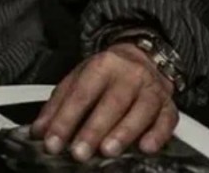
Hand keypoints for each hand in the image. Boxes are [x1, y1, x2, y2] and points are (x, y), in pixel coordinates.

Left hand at [30, 43, 177, 160]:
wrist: (143, 56)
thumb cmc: (107, 73)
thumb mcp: (79, 79)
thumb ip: (59, 105)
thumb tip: (39, 131)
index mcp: (102, 64)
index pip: (81, 93)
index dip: (65, 119)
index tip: (53, 142)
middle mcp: (129, 74)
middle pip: (111, 102)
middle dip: (94, 129)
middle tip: (79, 152)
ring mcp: (151, 89)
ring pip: (140, 110)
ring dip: (124, 133)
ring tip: (107, 151)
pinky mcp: (169, 105)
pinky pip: (167, 120)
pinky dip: (157, 135)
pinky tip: (146, 147)